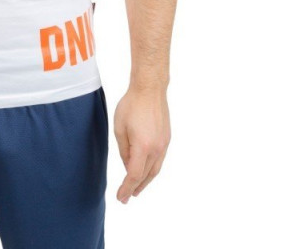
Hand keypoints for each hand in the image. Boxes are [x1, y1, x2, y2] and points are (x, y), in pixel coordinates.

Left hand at [113, 84, 170, 203]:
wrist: (150, 89)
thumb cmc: (131, 105)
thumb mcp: (119, 128)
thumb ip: (124, 150)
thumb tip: (128, 165)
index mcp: (143, 147)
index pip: (134, 175)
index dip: (127, 188)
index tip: (121, 197)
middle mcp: (156, 148)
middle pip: (146, 175)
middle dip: (136, 187)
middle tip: (127, 197)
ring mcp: (164, 144)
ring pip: (155, 170)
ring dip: (146, 181)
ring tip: (137, 188)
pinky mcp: (167, 138)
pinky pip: (159, 160)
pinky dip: (152, 169)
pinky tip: (146, 170)